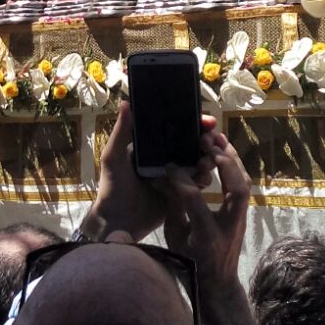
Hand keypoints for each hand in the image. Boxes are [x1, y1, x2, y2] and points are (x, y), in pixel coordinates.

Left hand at [82, 101, 217, 243]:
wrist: (117, 222)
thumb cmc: (113, 186)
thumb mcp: (114, 156)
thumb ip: (121, 131)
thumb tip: (126, 102)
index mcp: (153, 145)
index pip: (177, 128)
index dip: (194, 123)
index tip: (208, 122)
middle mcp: (166, 158)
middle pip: (192, 144)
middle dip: (206, 142)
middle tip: (211, 144)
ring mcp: (176, 176)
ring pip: (198, 163)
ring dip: (207, 160)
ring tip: (206, 163)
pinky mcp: (181, 193)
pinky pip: (197, 183)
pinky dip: (203, 180)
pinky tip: (203, 181)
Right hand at [162, 131, 248, 292]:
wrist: (217, 284)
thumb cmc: (190, 263)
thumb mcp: (175, 238)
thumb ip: (172, 208)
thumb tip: (162, 179)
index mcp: (207, 235)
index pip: (195, 199)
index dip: (181, 179)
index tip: (169, 164)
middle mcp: (229, 226)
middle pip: (236, 187)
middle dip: (223, 159)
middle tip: (206, 139)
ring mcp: (240, 220)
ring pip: (244, 183)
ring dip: (232, 159)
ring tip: (218, 138)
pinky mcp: (242, 214)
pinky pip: (243, 185)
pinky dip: (234, 166)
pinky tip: (223, 153)